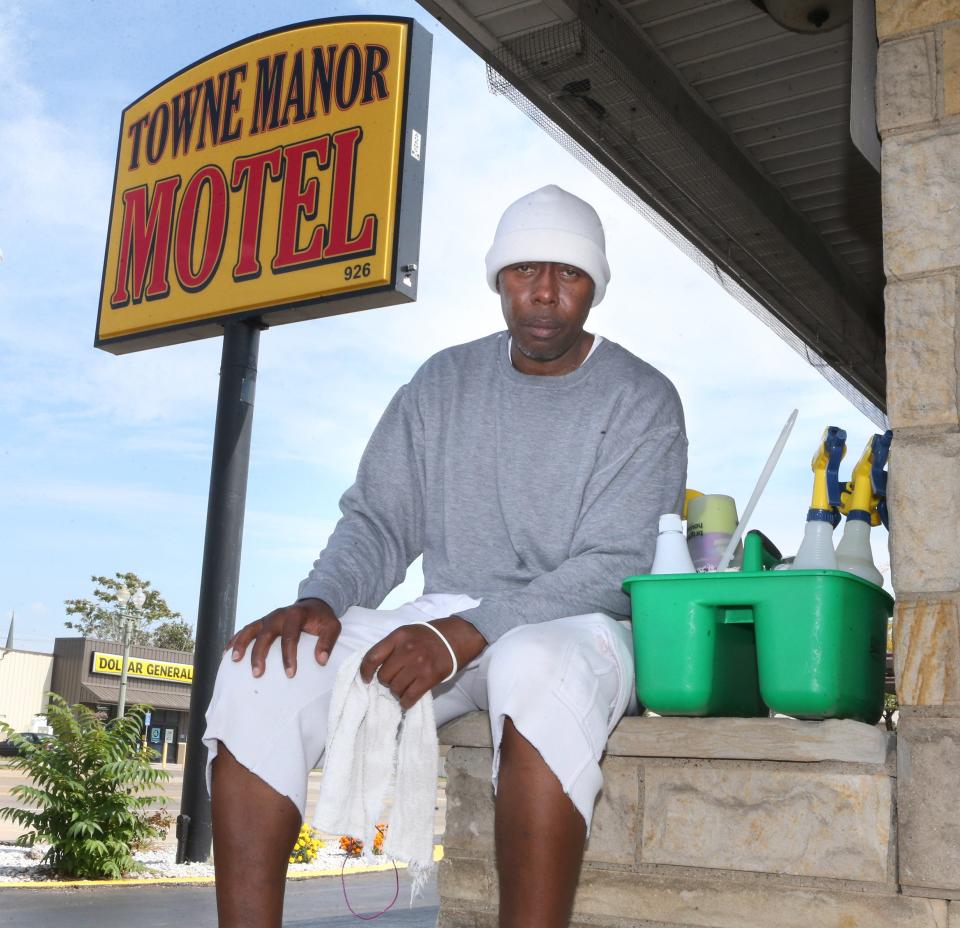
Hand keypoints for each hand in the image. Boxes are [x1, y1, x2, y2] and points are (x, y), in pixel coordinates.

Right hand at [226, 598, 340, 677]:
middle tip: (257, 674)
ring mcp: (267, 618)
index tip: (290, 674)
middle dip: (260, 654)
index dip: (289, 655)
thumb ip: (328, 642)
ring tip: (234, 661)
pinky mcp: (261, 623)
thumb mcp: (332, 627)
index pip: (290, 635)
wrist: (314, 605)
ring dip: (240, 644)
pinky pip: (244, 630)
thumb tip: (321, 660)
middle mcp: (278, 615)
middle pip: (265, 634)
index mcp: (296, 615)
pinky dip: (234, 640)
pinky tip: (226, 654)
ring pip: (250, 629)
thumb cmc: (322, 619)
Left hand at [360, 616, 486, 709]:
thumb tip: (374, 666)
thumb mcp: (407, 632)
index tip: (366, 679)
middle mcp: (406, 650)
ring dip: (397, 691)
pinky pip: (409, 697)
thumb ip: (391, 646)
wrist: (457, 637)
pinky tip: (408, 698)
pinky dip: (406, 701)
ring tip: (404, 686)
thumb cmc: (429, 635)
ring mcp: (418, 664)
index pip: (372, 657)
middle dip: (387, 681)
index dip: (365, 671)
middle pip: (384, 676)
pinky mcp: (429, 677)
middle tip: (395, 679)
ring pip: (395, 688)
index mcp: (398, 636)